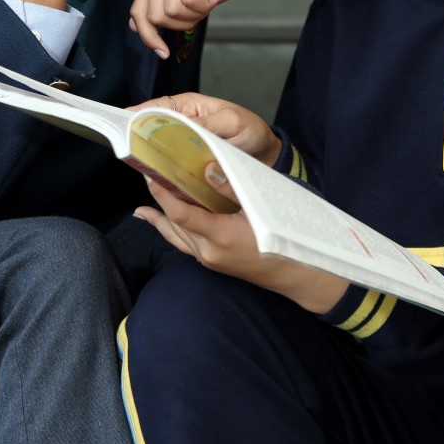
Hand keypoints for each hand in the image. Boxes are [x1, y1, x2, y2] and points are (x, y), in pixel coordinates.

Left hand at [128, 0, 279, 57]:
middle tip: (201, 11)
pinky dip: (206, 5)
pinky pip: (190, 0)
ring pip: (172, 10)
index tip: (164, 53)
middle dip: (181, 24)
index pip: (138, 11)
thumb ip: (162, 7)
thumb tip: (133, 26)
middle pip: (155, 16)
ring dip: (196, 14)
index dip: (148, 36)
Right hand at [130, 92, 279, 165]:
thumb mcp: (232, 122)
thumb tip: (185, 126)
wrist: (266, 155)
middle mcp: (184, 123)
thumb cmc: (251, 131)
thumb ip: (209, 123)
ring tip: (134, 160)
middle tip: (122, 143)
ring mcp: (185, 144)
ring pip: (161, 147)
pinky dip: (164, 169)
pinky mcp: (190, 163)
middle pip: (154, 127)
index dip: (139, 112)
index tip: (123, 121)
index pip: (159, 106)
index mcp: (190, 106)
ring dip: (149, 153)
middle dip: (138, 134)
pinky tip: (155, 175)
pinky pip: (172, 164)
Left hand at [135, 169, 347, 314]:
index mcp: (220, 237)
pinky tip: (164, 225)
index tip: (151, 177)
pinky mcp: (215, 263)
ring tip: (144, 207)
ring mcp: (210, 261)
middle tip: (148, 178)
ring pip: (177, 237)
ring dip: (161, 219)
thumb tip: (206, 169)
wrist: (300, 274)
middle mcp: (209, 252)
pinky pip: (186, 245)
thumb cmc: (284, 239)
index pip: (180, 214)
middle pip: (174, 224)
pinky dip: (172, 232)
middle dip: (160, 201)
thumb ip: (232, 188)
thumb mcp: (261, 208)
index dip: (163, 195)